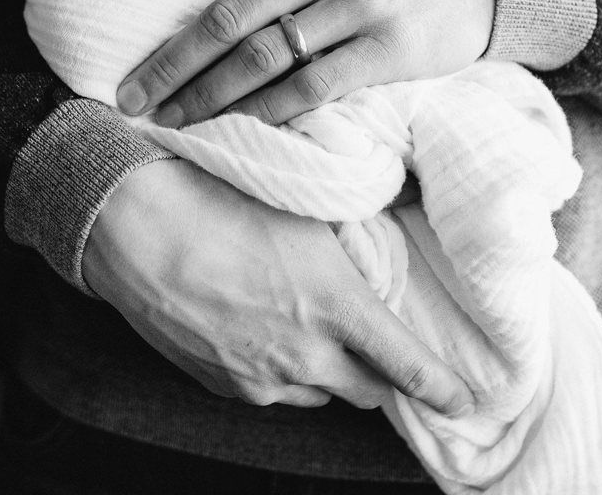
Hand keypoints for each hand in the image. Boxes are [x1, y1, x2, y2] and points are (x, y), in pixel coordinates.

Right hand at [83, 158, 472, 412]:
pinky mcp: (224, 386)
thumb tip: (380, 251)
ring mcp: (262, 377)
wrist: (136, 226)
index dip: (443, 390)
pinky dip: (278, 370)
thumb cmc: (220, 200)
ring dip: (325, 368)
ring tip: (301, 320)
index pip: (408, 365)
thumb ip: (351, 244)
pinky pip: (271, 391)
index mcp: (337, 304)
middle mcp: (306, 353)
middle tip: (374, 341)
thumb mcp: (304, 209)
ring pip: (318, 392)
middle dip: (379, 372)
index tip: (465, 401)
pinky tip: (257, 326)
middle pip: (369, 391)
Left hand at [104, 0, 494, 125]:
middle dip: (169, 61)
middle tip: (128, 95)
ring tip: (168, 122)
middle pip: (226, 16)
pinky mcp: (387, 50)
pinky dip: (268, 113)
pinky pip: (313, 89)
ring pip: (262, 59)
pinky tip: (236, 131)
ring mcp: (357, 5)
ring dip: (207, 97)